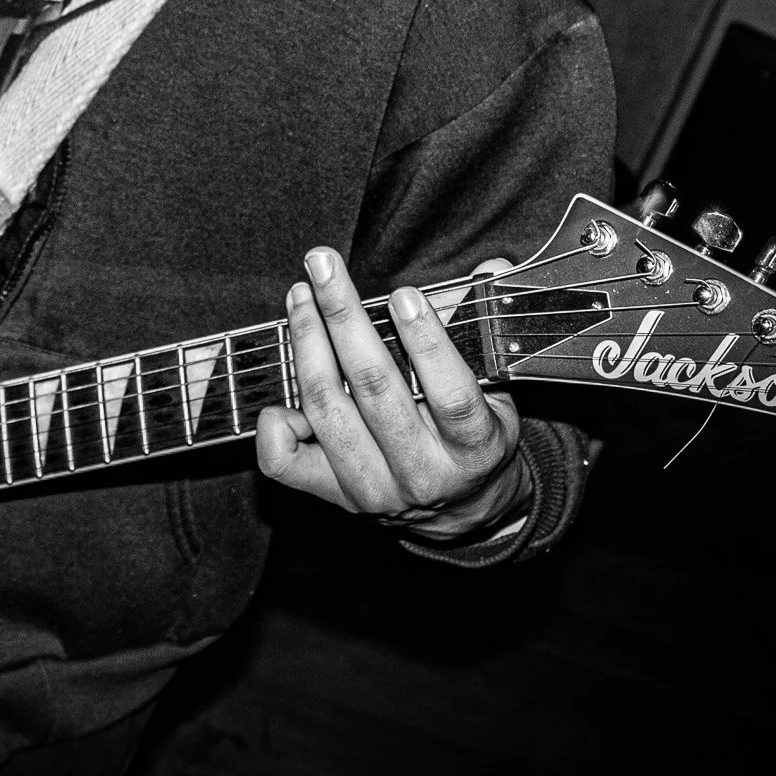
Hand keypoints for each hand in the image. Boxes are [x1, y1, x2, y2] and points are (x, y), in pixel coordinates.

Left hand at [256, 247, 529, 542]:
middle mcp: (423, 472)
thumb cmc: (476, 436)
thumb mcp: (500, 389)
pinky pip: (287, 464)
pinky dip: (275, 424)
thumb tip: (491, 264)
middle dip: (343, 318)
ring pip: (328, 411)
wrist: (464, 511)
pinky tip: (280, 384)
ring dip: (307, 345)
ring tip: (300, 296)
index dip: (428, 345)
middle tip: (324, 265)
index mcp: (475, 448)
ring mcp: (376, 488)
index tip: (404, 295)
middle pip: (374, 390)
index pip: (453, 397)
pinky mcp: (337, 495)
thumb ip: (488, 325)